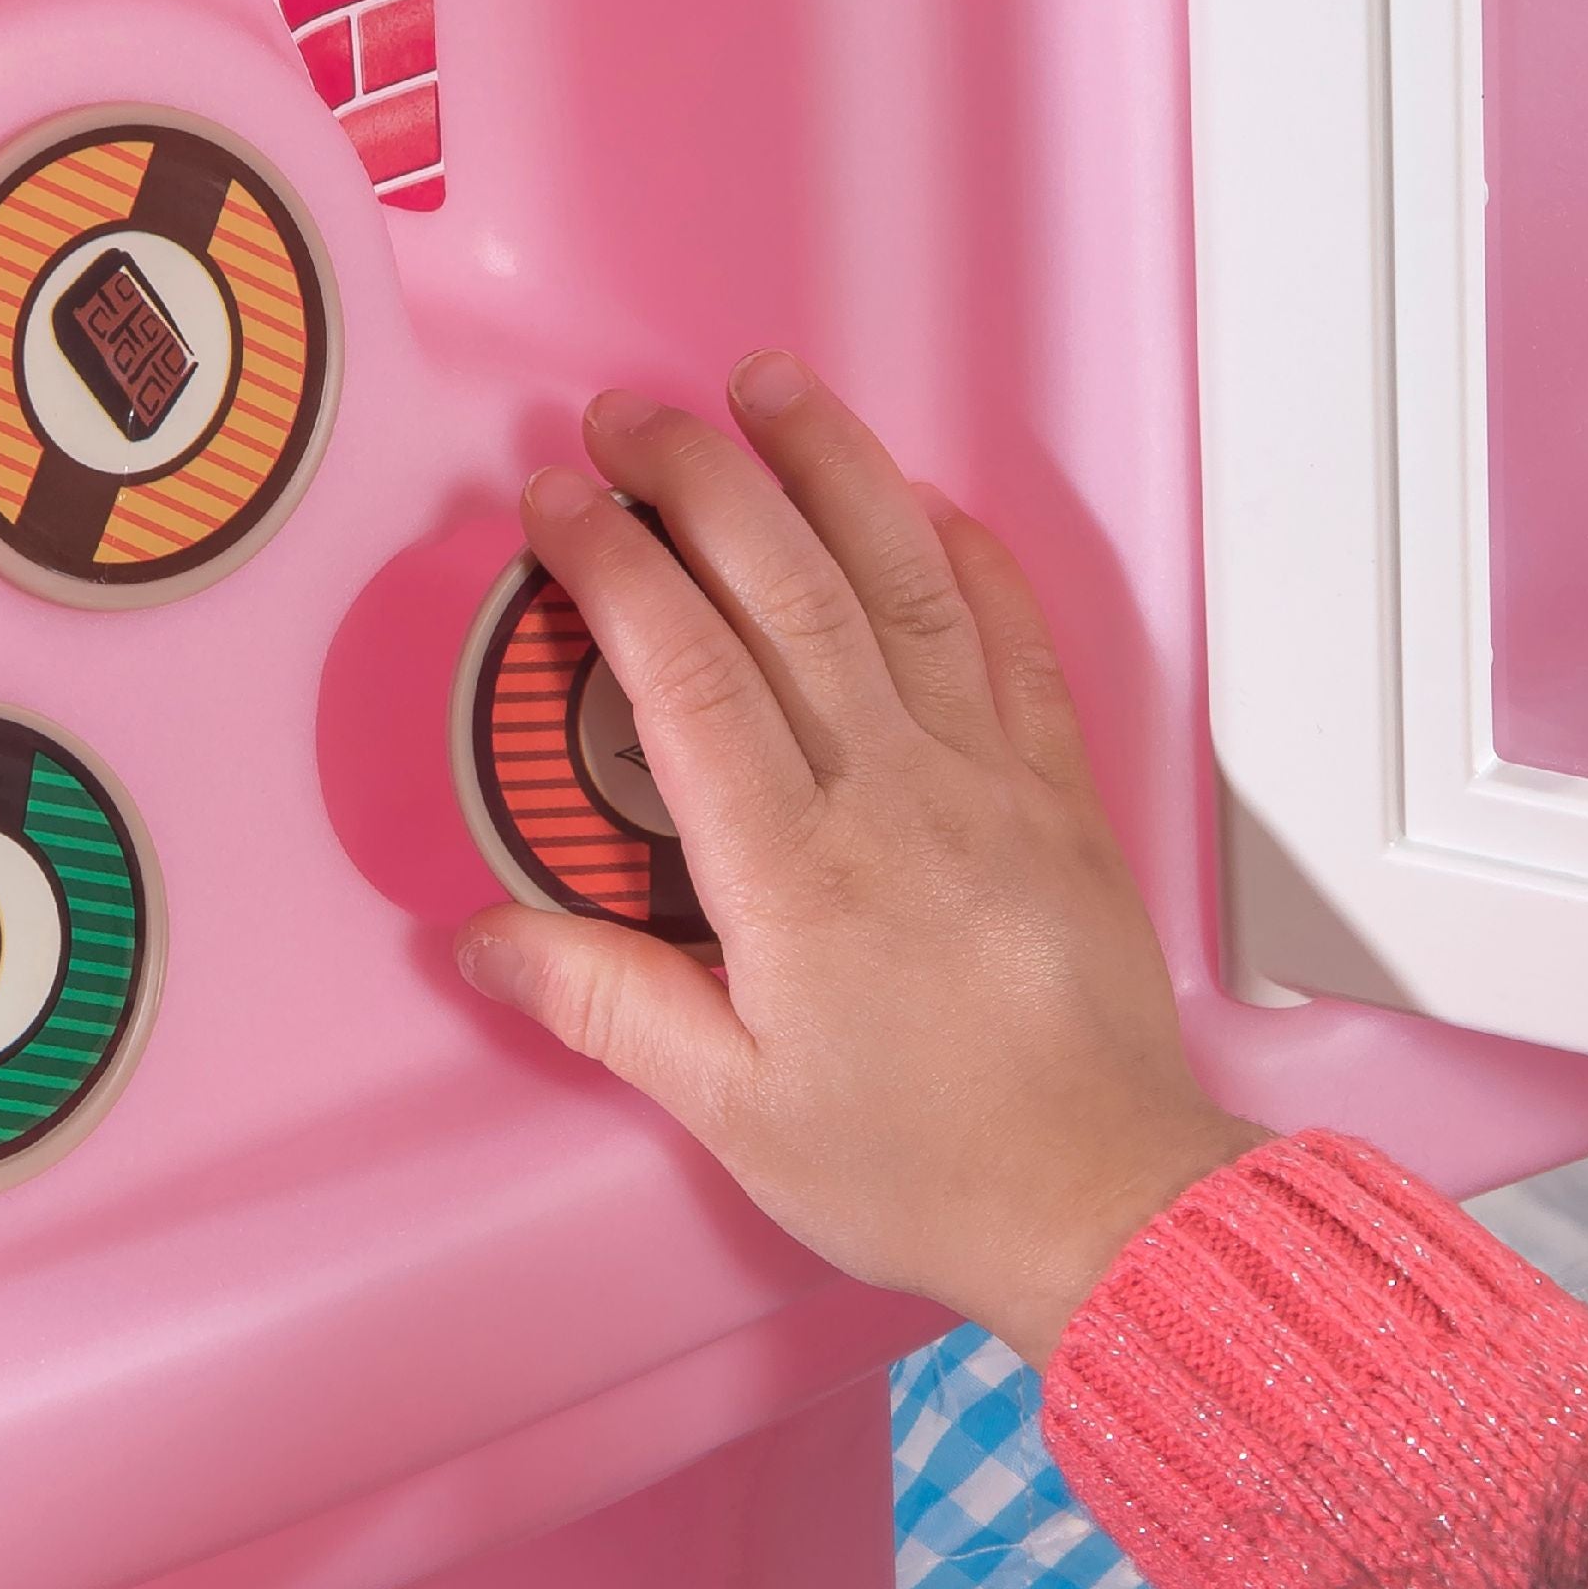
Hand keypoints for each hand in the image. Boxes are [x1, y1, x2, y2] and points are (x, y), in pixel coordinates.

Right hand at [455, 352, 1265, 1368]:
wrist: (1108, 1204)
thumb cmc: (922, 1168)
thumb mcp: (732, 1111)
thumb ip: (606, 1005)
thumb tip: (479, 941)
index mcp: (795, 873)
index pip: (688, 673)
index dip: (614, 568)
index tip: (555, 503)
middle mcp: (895, 796)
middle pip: (789, 590)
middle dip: (699, 478)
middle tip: (625, 412)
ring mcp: (990, 780)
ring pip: (904, 582)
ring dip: (833, 469)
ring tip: (770, 385)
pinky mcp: (1057, 792)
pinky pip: (1014, 640)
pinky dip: (968, 556)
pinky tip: (927, 501)